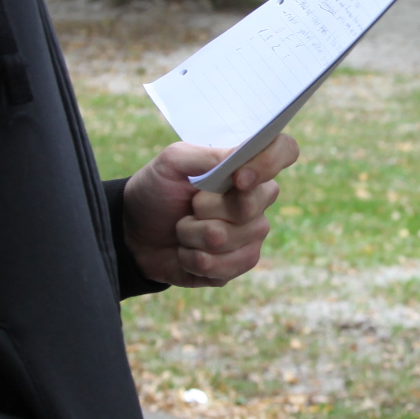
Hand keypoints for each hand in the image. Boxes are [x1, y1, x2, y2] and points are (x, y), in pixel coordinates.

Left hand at [122, 134, 300, 287]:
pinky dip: (191, 259)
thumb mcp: (172, 162)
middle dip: (205, 208)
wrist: (135, 232)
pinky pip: (221, 267)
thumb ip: (206, 155)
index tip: (238, 179)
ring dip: (190, 235)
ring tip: (182, 229)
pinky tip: (186, 252)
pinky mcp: (239, 264)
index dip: (268, 164)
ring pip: (225, 239)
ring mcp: (252, 235)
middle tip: (190, 204)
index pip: (284, 151)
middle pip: (249, 207)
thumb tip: (238, 160)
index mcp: (247, 166)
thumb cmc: (157, 190)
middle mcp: (258, 199)